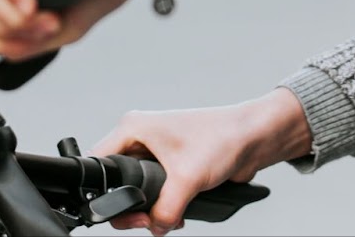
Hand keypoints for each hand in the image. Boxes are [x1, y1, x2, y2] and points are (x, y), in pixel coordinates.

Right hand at [93, 88, 311, 235]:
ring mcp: (155, 153)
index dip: (104, 190)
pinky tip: (177, 216)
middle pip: (117, 182)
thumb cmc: (223, 137)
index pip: (100, 162)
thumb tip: (155, 228)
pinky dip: (163, 208)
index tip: (123, 211)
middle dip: (131, 208)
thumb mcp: (187, 178)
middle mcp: (141, 139)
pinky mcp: (171, 167)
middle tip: (147, 221)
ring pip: (136, 191)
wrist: (254, 139)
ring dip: (150, 211)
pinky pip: (155, 194)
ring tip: (166, 219)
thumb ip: (165, 209)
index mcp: (134, 128)